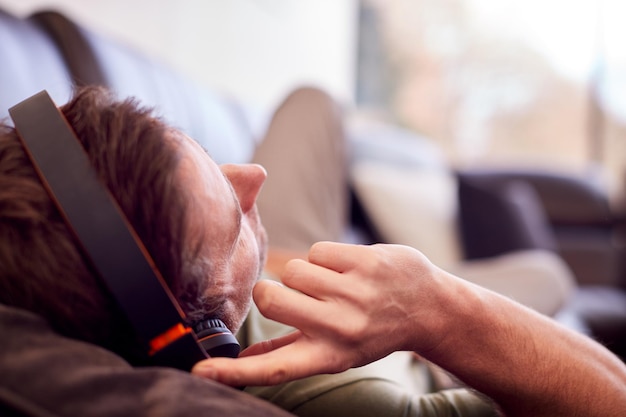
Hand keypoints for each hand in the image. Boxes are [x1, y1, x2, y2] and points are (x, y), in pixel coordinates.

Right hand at [192, 242, 449, 385]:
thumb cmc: (373, 330)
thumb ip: (287, 351)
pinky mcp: (366, 263)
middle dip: (273, 291)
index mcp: (327, 355)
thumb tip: (244, 358)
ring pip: (294, 268)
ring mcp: (354, 294)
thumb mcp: (334, 351)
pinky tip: (350, 269)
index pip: (273, 367)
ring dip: (307, 273)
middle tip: (299, 296)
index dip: (234, 371)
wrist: (429, 307)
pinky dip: (327, 257)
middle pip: (270, 298)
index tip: (201, 371)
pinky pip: (317, 249)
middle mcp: (338, 328)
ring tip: (335, 284)